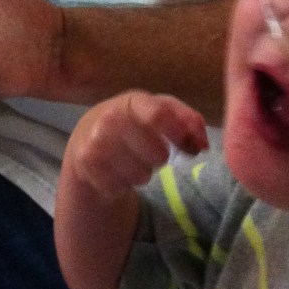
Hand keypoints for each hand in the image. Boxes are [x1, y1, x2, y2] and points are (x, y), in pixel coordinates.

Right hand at [63, 92, 208, 204]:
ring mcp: (95, 142)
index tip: (189, 147)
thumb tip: (203, 144)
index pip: (159, 115)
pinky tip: (117, 172)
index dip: (179, 134)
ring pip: (140, 175)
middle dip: (161, 158)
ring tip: (133, 162)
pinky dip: (123, 185)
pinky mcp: (86, 165)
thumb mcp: (162, 112)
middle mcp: (109, 118)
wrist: (90, 137)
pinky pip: (120, 187)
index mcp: (132, 101)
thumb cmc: (136, 124)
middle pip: (157, 154)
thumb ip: (188, 122)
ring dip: (142, 174)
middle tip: (153, 153)